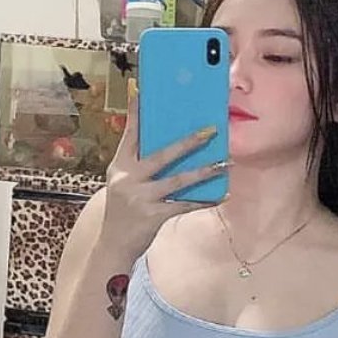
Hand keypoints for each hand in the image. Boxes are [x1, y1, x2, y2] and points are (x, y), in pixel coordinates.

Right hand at [100, 82, 227, 260]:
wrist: (113, 246)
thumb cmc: (124, 211)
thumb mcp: (123, 183)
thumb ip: (139, 163)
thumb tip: (167, 143)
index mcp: (119, 167)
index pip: (130, 135)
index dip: (137, 114)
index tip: (144, 91)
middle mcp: (127, 179)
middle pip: (160, 155)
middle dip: (187, 142)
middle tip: (211, 130)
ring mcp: (140, 198)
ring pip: (177, 181)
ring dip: (204, 172)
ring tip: (224, 163)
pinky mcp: (152, 216)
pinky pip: (184, 205)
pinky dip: (204, 200)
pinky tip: (221, 195)